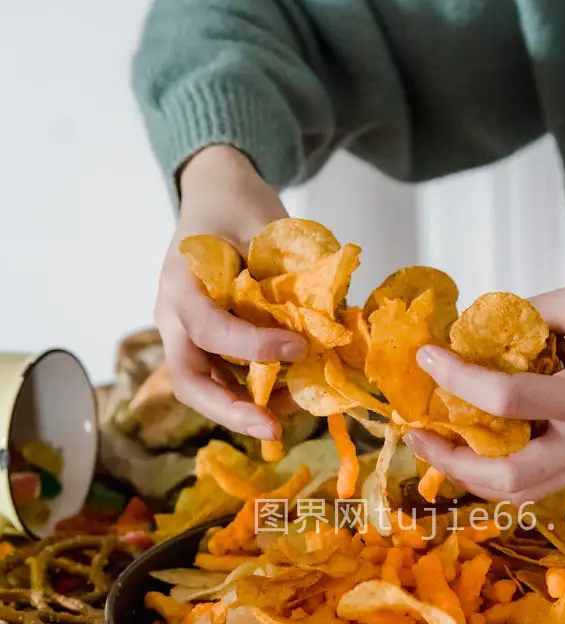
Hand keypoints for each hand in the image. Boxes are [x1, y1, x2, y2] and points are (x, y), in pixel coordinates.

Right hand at [156, 145, 305, 439]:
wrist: (214, 191)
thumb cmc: (237, 203)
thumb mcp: (265, 223)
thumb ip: (290, 271)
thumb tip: (332, 320)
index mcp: (181, 279)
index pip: (207, 327)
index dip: (251, 347)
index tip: (298, 348)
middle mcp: (173, 313)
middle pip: (189, 379)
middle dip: (230, 411)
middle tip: (274, 431)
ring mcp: (184, 332)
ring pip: (203, 388)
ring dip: (246, 409)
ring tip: (294, 413)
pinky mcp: (204, 342)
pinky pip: (223, 379)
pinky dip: (255, 394)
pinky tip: (291, 394)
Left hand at [406, 278, 564, 502]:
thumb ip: (525, 318)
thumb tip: (469, 331)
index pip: (506, 399)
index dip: (457, 378)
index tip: (427, 356)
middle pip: (509, 479)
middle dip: (454, 462)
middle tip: (418, 433)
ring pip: (524, 493)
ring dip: (473, 477)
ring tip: (439, 446)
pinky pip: (541, 482)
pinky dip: (502, 473)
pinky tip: (478, 447)